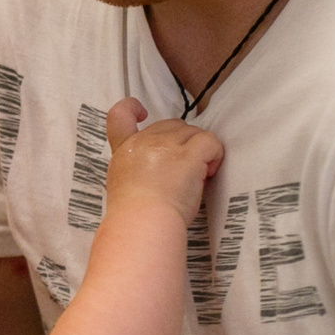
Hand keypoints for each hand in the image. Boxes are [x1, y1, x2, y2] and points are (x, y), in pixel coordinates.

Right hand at [103, 98, 222, 221]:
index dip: (131, 108)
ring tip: (198, 178)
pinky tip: (208, 174)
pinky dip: (214, 155)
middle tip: (186, 171)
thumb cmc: (135, 218)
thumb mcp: (124, 186)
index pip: (119, 115)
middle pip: (172, 125)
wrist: (141, 226)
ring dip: (200, 152)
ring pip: (193, 133)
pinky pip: (210, 141)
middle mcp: (143, 142)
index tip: (143, 113)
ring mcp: (165, 146)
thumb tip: (165, 169)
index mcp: (124, 151)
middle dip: (183, 143)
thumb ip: (138, 169)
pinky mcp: (187, 155)